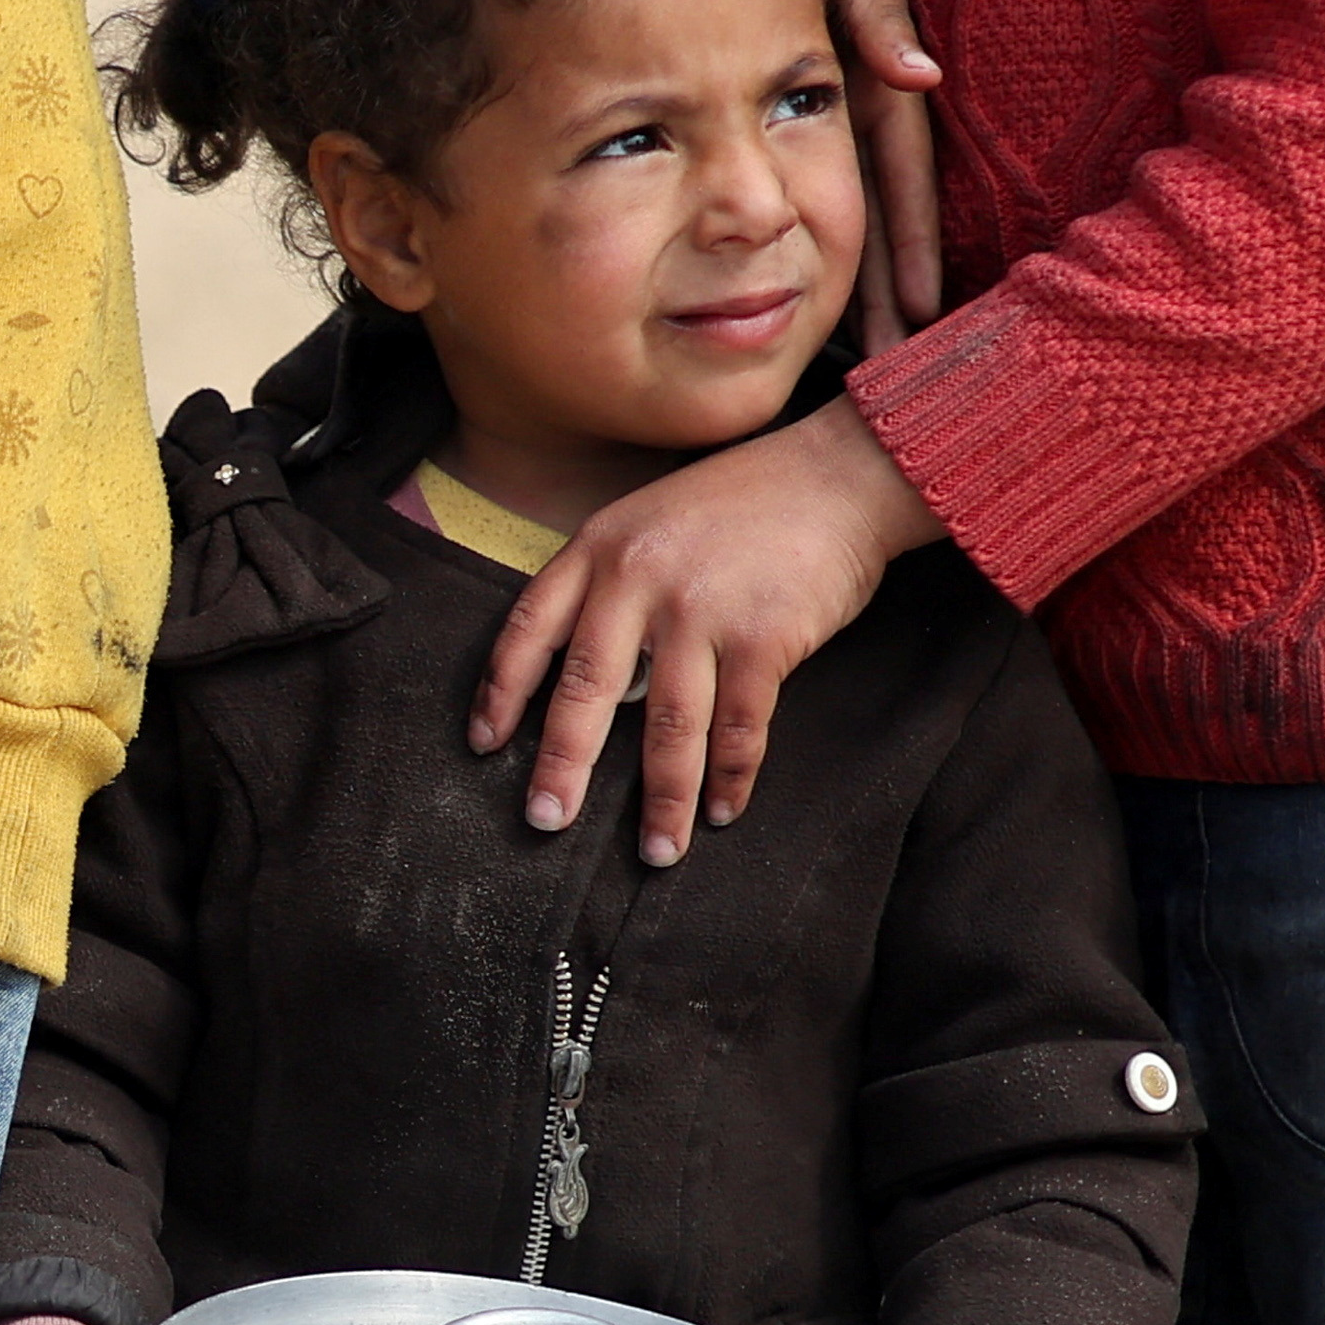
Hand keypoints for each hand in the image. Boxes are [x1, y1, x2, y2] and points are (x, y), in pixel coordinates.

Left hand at [473, 399, 945, 863]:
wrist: (839, 474)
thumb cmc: (747, 501)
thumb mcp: (652, 519)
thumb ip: (614, 582)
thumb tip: (596, 679)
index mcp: (600, 546)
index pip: (529, 629)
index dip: (502, 692)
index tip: (485, 745)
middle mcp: (638, 577)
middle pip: (585, 690)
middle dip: (563, 766)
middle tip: (545, 821)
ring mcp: (699, 608)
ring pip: (666, 725)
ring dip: (662, 799)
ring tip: (657, 850)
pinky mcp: (761, 638)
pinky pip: (738, 727)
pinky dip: (729, 777)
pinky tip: (721, 809)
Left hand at [815, 0, 946, 348]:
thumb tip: (921, 79)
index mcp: (868, 63)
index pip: (898, 165)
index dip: (907, 238)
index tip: (914, 309)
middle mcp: (849, 92)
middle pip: (876, 206)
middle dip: (890, 287)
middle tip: (896, 366)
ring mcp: (820, 103)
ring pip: (842, 207)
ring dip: (858, 281)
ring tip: (865, 357)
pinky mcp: (790, 104)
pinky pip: (810, 186)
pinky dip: (821, 241)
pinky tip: (815, 301)